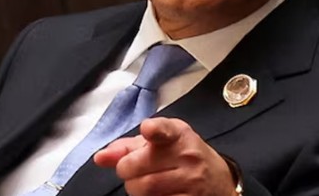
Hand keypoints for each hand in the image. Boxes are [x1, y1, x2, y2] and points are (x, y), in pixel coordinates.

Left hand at [93, 117, 236, 195]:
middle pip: (138, 166)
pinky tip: (155, 193)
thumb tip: (100, 158)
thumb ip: (127, 147)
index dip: (154, 130)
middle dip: (126, 170)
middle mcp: (186, 156)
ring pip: (144, 188)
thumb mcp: (160, 142)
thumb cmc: (182, 155)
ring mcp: (190, 181)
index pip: (165, 130)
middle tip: (132, 170)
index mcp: (178, 134)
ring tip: (143, 182)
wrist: (219, 180)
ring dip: (135, 188)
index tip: (148, 129)